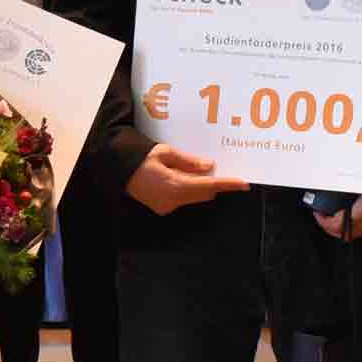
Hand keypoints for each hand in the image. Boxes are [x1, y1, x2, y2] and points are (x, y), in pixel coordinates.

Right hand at [125, 142, 250, 214]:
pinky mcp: (163, 208)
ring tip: (186, 168)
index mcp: (175, 185)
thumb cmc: (140, 157)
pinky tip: (174, 176)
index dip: (227, 185)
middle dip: (211, 182)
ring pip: (194, 197)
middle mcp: (173, 200)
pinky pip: (182, 199)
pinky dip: (185, 189)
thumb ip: (188, 161)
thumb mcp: (165, 152)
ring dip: (197, 185)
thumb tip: (208, 166)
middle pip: (204, 194)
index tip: (244, 183)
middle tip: (208, 166)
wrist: (116, 170)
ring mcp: (167, 206)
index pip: (208, 186)